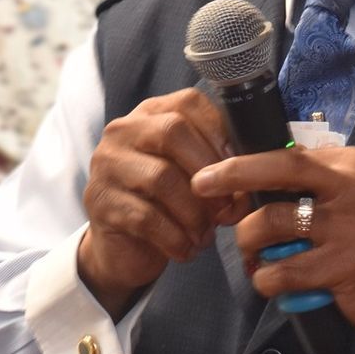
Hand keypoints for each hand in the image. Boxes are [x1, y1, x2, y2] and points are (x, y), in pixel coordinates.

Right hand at [76, 89, 247, 317]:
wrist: (123, 248)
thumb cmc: (168, 205)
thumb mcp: (192, 175)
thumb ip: (219, 164)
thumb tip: (254, 178)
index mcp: (150, 114)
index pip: (189, 103)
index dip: (220, 134)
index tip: (238, 168)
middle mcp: (123, 131)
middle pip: (172, 132)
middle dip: (210, 174)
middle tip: (226, 209)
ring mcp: (107, 165)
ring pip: (162, 179)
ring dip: (195, 214)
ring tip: (205, 235)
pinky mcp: (100, 202)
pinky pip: (147, 218)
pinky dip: (176, 239)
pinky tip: (186, 249)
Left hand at [192, 145, 354, 337]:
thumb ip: (316, 180)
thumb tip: (258, 170)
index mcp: (353, 165)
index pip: (290, 155)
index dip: (245, 164)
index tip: (212, 172)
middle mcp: (352, 190)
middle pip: (282, 172)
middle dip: (233, 175)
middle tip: (200, 185)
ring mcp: (348, 229)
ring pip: (272, 224)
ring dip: (249, 242)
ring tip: (253, 255)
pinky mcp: (343, 268)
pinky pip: (283, 271)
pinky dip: (266, 279)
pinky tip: (271, 282)